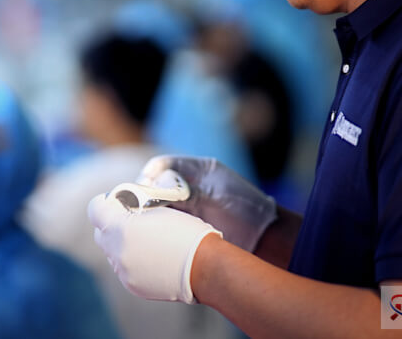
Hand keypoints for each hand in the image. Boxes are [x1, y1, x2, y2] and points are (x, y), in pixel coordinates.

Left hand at [87, 193, 220, 303]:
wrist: (205, 267)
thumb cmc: (187, 232)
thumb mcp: (158, 211)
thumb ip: (133, 211)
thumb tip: (124, 211)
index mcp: (121, 227)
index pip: (95, 209)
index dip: (105, 203)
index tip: (116, 202)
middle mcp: (117, 252)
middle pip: (101, 233)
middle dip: (112, 224)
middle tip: (132, 220)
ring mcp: (123, 272)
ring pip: (112, 252)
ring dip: (122, 244)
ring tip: (146, 240)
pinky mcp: (132, 286)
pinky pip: (124, 269)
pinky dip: (132, 261)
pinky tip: (152, 257)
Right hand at [138, 155, 276, 252]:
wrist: (264, 237)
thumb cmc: (246, 207)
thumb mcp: (215, 192)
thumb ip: (187, 189)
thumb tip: (155, 191)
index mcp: (197, 169)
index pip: (163, 165)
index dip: (149, 174)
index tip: (142, 187)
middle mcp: (188, 185)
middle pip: (156, 184)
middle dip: (144, 194)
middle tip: (137, 207)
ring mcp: (187, 205)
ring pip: (157, 204)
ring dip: (149, 212)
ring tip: (143, 221)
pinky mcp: (187, 225)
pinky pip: (166, 222)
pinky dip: (158, 225)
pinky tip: (153, 232)